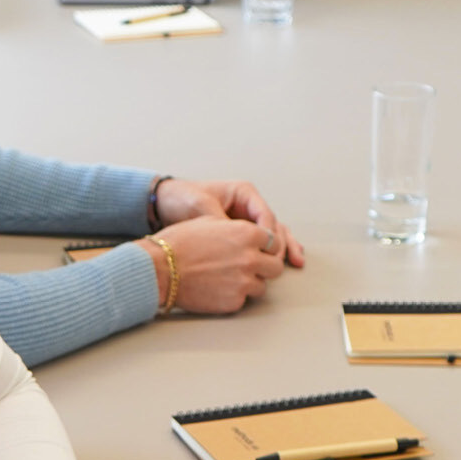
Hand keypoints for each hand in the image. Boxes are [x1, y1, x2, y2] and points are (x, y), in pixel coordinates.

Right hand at [141, 217, 285, 313]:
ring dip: (250, 284)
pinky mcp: (234, 301)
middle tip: (250, 268)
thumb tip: (251, 235)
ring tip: (228, 280)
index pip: (274, 242)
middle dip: (265, 267)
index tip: (258, 251)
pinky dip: (233, 296)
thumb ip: (236, 228)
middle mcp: (250, 257)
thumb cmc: (179, 243)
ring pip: (262, 286)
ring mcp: (244, 282)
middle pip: (275, 267)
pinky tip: (217, 289)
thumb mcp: (209, 221)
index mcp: (247, 234)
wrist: (159, 269)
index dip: (265, 247)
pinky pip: (244, 301)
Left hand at [154, 178, 305, 268]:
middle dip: (281, 244)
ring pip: (274, 237)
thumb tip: (237, 236)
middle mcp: (250, 207)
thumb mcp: (199, 206)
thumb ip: (219, 220)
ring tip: (295, 263)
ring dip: (284, 250)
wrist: (164, 206)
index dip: (269, 233)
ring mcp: (248, 223)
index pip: (264, 215)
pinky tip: (285, 265)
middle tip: (280, 262)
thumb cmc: (181, 199)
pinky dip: (272, 255)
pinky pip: (263, 246)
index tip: (267, 249)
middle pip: (275, 227)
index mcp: (244, 194)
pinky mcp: (243, 238)